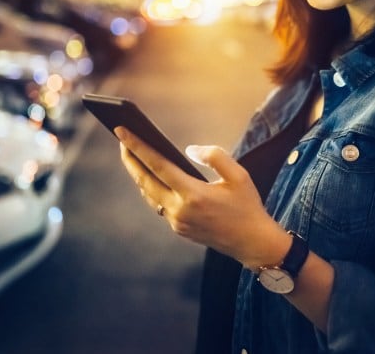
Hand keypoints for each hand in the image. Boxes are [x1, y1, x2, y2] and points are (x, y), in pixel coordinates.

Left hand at [114, 127, 289, 267]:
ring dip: (139, 174)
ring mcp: (177, 222)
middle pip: (145, 181)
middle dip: (130, 159)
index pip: (157, 166)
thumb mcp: (239, 175)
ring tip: (133, 154)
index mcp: (193, 195)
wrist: (252, 243)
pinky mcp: (178, 228)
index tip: (122, 132)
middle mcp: (180, 210)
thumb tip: (189, 150)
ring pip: (149, 194)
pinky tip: (152, 176)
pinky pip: (158, 204)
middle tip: (122, 139)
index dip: (137, 147)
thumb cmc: (247, 206)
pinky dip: (152, 188)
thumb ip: (214, 156)